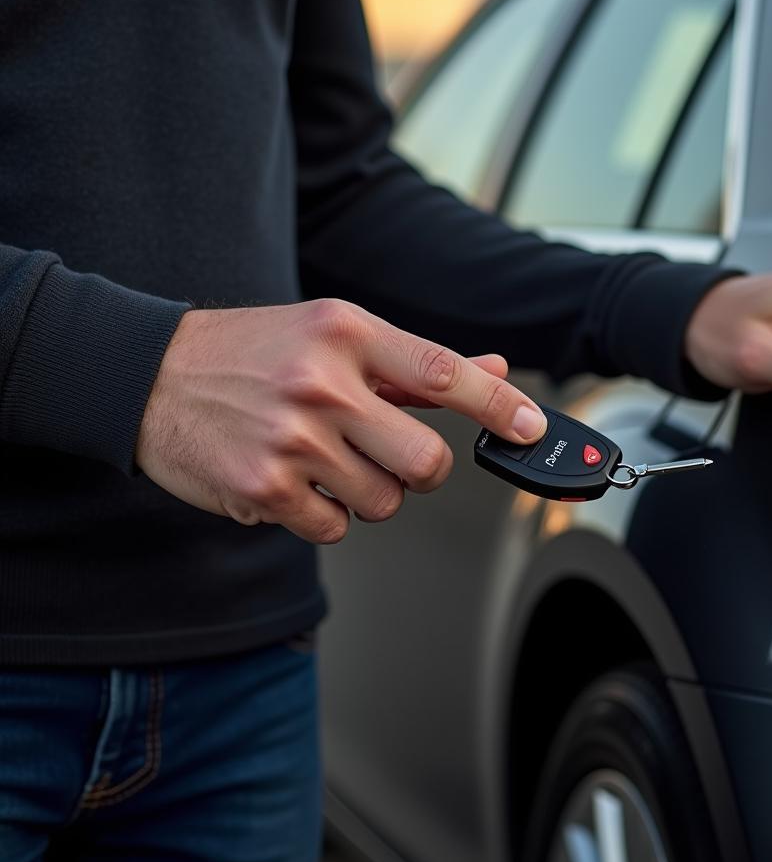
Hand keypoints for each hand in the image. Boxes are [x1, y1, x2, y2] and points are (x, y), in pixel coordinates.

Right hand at [136, 300, 547, 542]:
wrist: (150, 376)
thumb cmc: (251, 353)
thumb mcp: (332, 336)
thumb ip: (413, 363)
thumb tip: (491, 368)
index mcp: (347, 335)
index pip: (443, 373)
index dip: (499, 405)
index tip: (531, 427)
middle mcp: (322, 385)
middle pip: (425, 462)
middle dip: (422, 471)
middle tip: (395, 457)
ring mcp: (292, 440)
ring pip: (383, 502)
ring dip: (366, 490)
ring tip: (323, 457)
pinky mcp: (264, 489)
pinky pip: (335, 527)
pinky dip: (324, 512)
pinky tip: (292, 479)